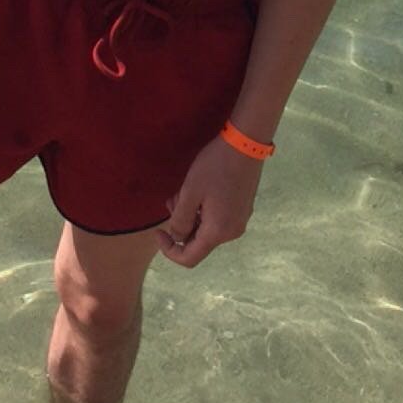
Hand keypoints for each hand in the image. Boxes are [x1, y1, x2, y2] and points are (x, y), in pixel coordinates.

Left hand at [158, 135, 263, 268]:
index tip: (157, 232)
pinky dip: (203, 211)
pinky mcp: (243, 209)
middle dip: (180, 225)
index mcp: (218, 232)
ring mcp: (240, 220)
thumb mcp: (190, 193)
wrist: (245, 144)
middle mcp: (231, 232)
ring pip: (206, 229)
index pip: (189, 258)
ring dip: (191, 215)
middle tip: (173, 199)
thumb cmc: (215, 167)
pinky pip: (217, 220)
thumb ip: (180, 221)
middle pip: (198, 242)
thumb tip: (177, 238)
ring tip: (185, 190)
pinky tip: (199, 190)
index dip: (169, 250)